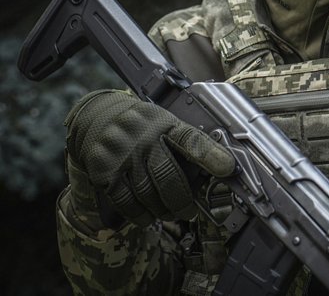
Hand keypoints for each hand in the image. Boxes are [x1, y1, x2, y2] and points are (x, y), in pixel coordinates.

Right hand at [64, 89, 235, 227]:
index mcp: (164, 123)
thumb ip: (184, 142)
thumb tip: (216, 167)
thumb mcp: (163, 121)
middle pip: (168, 176)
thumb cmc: (141, 124)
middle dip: (183, 200)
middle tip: (190, 211)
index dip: (211, 155)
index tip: (229, 168)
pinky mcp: (104, 172)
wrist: (96, 116)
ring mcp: (122, 155)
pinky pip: (126, 202)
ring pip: (148, 194)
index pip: (190, 139)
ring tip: (171, 213)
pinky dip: (141, 214)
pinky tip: (149, 216)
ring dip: (163, 209)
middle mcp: (143, 138)